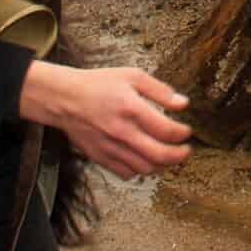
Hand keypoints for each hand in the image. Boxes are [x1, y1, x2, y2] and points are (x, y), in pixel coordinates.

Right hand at [19, 61, 191, 178]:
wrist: (64, 99)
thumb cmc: (98, 85)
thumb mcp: (132, 76)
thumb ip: (160, 90)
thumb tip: (183, 104)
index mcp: (131, 108)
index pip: (167, 131)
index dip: (182, 134)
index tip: (186, 131)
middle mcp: (122, 132)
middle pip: (159, 156)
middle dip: (179, 156)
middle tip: (185, 151)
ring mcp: (110, 148)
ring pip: (145, 168)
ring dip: (162, 165)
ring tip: (168, 156)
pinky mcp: (100, 158)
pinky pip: (126, 173)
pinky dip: (140, 170)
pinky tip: (145, 159)